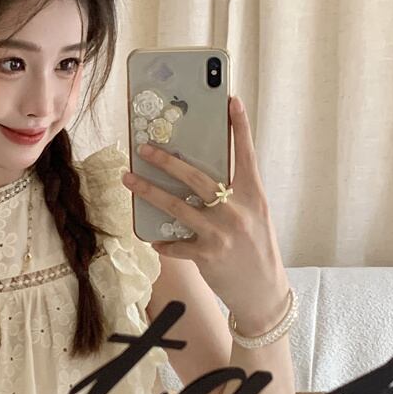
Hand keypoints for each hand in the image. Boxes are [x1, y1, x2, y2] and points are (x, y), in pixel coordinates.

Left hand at [121, 95, 290, 332]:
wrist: (264, 293)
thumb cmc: (256, 250)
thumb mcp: (254, 217)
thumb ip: (233, 196)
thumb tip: (197, 178)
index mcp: (253, 195)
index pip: (246, 154)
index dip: (238, 127)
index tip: (229, 100)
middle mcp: (237, 210)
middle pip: (197, 177)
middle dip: (167, 160)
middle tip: (144, 147)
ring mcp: (221, 233)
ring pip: (176, 206)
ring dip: (148, 191)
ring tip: (128, 179)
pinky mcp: (207, 255)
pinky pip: (175, 244)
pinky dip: (163, 242)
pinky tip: (154, 239)